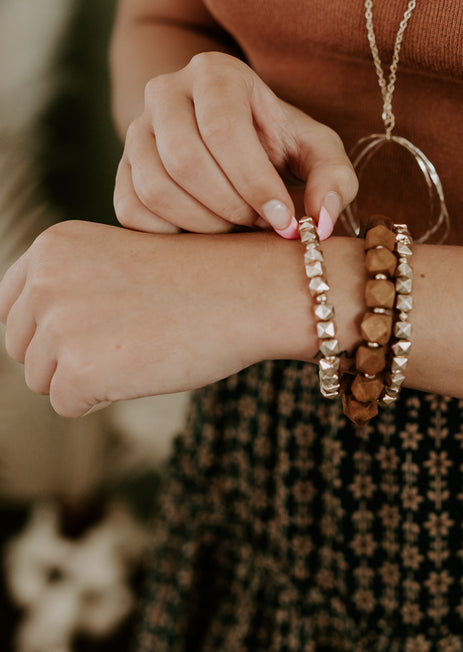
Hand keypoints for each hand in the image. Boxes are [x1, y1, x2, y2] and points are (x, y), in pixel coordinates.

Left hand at [0, 221, 303, 417]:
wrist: (249, 291)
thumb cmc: (199, 279)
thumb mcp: (116, 263)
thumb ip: (68, 288)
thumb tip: (33, 341)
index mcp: (50, 247)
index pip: (11, 309)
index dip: (49, 329)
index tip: (96, 328)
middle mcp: (43, 280)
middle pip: (22, 348)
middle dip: (66, 355)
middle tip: (128, 339)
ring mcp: (58, 325)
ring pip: (43, 379)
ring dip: (86, 377)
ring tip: (141, 346)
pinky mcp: (78, 370)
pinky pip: (67, 405)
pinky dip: (103, 398)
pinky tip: (144, 366)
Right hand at [114, 52, 357, 237]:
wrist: (232, 140)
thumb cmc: (279, 143)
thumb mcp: (317, 150)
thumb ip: (334, 179)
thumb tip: (321, 221)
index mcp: (215, 73)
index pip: (223, 129)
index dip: (253, 182)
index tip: (282, 220)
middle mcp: (165, 91)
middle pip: (184, 160)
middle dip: (229, 205)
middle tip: (259, 223)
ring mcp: (135, 129)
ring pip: (155, 187)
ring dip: (202, 222)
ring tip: (236, 224)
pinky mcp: (121, 169)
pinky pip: (131, 210)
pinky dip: (171, 232)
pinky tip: (204, 229)